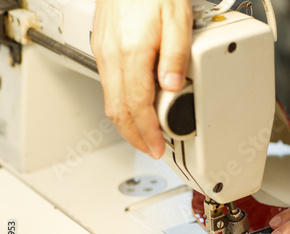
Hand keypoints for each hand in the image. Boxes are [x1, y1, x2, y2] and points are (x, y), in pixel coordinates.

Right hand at [91, 0, 191, 158]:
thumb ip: (177, 55)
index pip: (137, 106)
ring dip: (127, 124)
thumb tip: (173, 86)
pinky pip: (109, 87)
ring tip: (145, 135)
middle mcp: (112, 56)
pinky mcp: (103, 49)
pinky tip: (135, 108)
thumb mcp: (177, 19)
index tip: (158, 147)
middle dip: (134, 137)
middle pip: (118, 111)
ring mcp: (104, 53)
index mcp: (132, 52)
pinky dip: (121, 106)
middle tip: (151, 149)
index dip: (148, 132)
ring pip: (110, 101)